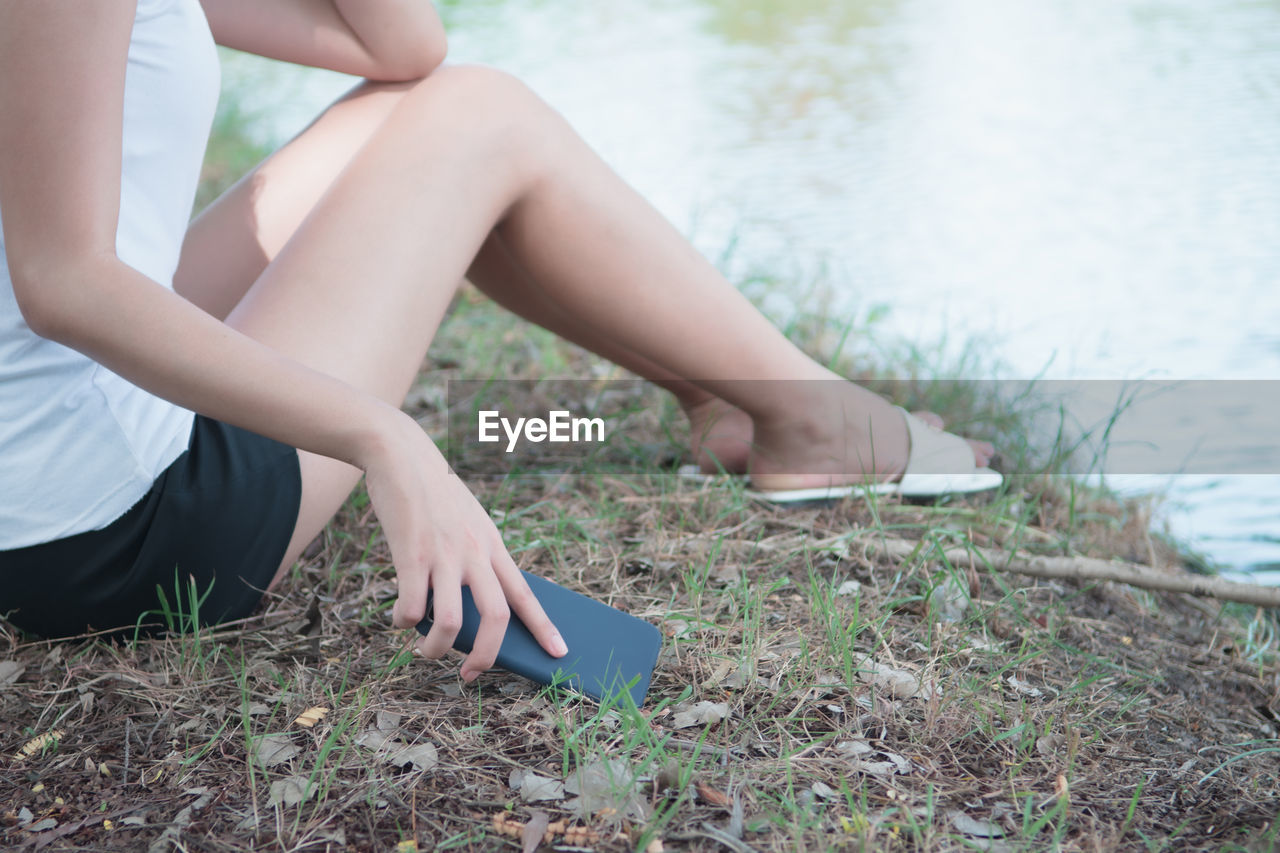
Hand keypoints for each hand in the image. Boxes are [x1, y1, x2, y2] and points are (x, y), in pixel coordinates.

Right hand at [362, 412, 566, 679]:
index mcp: (493, 546)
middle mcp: (475, 553)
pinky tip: (400, 619)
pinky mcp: (411, 554)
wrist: (401, 453)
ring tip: (428, 652)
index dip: (543, 627)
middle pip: (497, 617)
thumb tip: (471, 604)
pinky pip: (412, 606)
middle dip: (488, 656)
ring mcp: (444, 555)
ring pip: (452, 621)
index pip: (526, 594)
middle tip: (472, 673)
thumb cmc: (435, 493)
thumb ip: (476, 557)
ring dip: (438, 649)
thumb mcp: (469, 521)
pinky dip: (405, 622)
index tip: (559, 653)